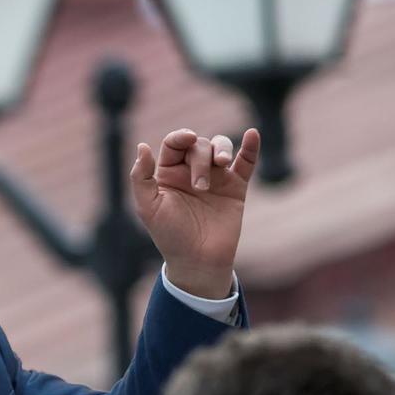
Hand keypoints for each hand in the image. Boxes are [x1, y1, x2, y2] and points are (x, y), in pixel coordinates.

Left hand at [129, 128, 259, 298]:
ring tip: (222, 163)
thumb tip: (142, 146)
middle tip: (200, 188)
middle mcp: (191, 171)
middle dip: (200, 160)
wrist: (199, 261)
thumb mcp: (148, 207)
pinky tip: (253, 133)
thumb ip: (141, 177)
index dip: (180, 136)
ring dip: (221, 149)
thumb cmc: (170, 236)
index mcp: (168, 172)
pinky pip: (246, 162)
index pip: (174, 144)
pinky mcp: (235, 187)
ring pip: (220, 146)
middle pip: (198, 146)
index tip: (187, 139)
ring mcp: (215, 177)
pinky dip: (251, 147)